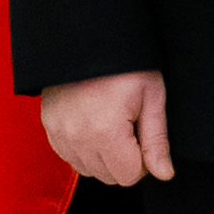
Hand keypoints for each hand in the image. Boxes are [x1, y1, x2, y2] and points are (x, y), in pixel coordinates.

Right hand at [44, 70, 167, 186]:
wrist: (89, 36)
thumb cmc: (126, 64)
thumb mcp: (151, 97)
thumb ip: (156, 141)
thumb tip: (164, 174)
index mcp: (106, 131)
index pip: (129, 176)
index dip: (143, 161)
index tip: (143, 135)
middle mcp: (78, 137)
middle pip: (109, 177)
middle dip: (124, 159)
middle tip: (130, 126)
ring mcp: (59, 132)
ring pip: (88, 170)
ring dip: (103, 156)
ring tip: (111, 123)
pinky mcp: (49, 126)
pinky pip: (69, 156)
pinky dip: (84, 148)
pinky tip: (94, 124)